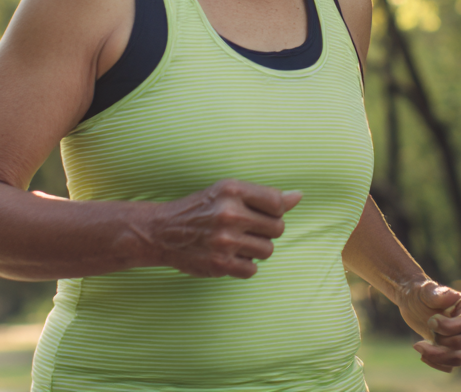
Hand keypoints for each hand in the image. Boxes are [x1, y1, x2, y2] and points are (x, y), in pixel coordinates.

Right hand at [147, 179, 301, 278]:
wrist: (162, 232)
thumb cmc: (201, 209)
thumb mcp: (229, 192)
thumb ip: (264, 196)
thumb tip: (298, 196)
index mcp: (233, 190)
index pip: (278, 203)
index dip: (276, 210)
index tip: (262, 212)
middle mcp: (229, 214)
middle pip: (278, 228)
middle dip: (267, 230)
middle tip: (249, 228)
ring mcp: (225, 241)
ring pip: (268, 250)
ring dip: (257, 249)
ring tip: (239, 242)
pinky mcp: (219, 264)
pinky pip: (252, 270)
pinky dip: (245, 265)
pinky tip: (231, 255)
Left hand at [396, 280, 460, 371]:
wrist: (414, 304)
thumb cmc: (422, 294)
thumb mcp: (425, 290)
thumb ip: (436, 293)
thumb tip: (452, 296)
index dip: (449, 327)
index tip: (430, 321)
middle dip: (440, 340)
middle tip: (426, 327)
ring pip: (458, 358)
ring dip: (436, 355)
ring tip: (419, 346)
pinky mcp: (455, 352)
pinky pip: (451, 366)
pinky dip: (435, 362)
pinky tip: (423, 352)